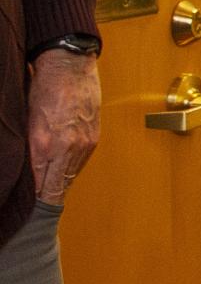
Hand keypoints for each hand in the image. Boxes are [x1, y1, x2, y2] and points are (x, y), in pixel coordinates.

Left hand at [26, 51, 99, 205]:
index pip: (39, 186)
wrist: (71, 66)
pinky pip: (79, 164)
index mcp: (44, 145)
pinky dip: (68, 172)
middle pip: (56, 187)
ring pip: (68, 177)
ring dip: (57, 187)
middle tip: (38, 216)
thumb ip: (27, 147)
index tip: (29, 214)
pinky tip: (61, 175)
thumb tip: (25, 169)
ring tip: (48, 199)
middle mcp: (66, 149)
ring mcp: (83, 145)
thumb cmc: (43, 87)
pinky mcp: (93, 139)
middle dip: (46, 202)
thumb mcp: (26, 119)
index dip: (34, 202)